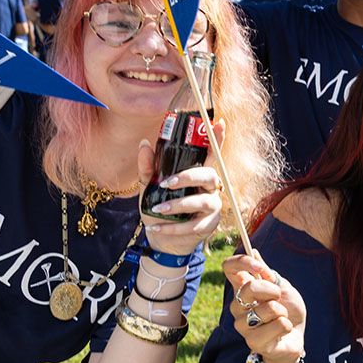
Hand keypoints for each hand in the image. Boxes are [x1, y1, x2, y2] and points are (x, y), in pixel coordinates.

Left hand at [137, 120, 224, 255]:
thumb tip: (144, 144)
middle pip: (209, 175)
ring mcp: (213, 207)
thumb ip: (149, 169)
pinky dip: (172, 227)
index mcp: (199, 175)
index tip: (218, 123)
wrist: (163, 240)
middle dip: (188, 177)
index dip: (217, 139)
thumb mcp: (151, 188)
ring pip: (202, 202)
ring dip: (178, 205)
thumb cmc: (162, 209)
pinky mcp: (208, 225)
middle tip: (166, 183)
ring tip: (158, 209)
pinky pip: (193, 225)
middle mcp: (211, 187)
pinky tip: (155, 227)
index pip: (211, 154)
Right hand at [225, 251, 305, 362]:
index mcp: (243, 288)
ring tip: (282, 317)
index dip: (243, 262)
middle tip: (279, 298)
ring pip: (266, 309)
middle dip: (272, 290)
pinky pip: (276, 326)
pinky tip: (283, 330)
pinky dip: (286, 325)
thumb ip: (267, 273)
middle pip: (249, 288)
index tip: (261, 269)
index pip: (228, 267)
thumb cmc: (288, 310)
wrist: (295, 336)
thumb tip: (254, 251)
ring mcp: (242, 324)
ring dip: (282, 311)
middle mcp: (237, 305)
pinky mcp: (252, 341)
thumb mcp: (282, 287)